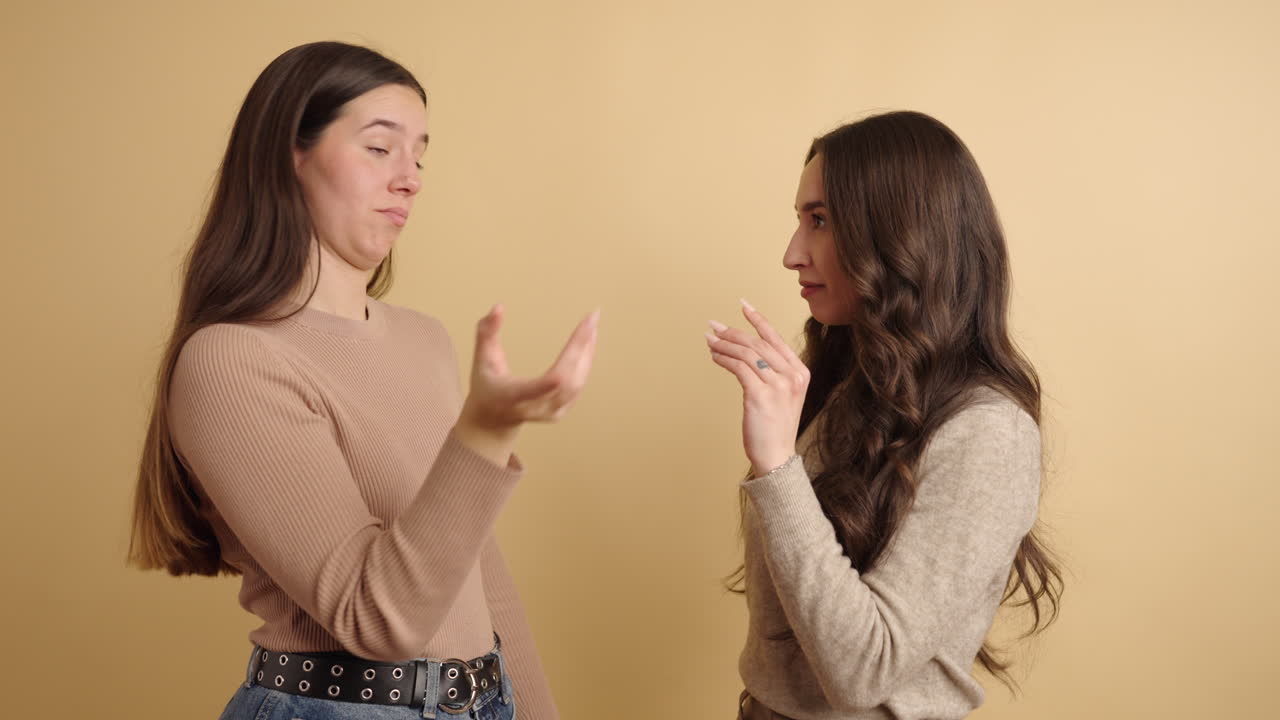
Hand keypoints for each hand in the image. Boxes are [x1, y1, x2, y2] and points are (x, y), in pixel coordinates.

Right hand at [456, 305, 598, 461]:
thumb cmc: (486, 385)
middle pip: (565, 380)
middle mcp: (535, 408)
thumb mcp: (481, 358)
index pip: (532, 390)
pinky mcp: (562, 410)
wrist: (493, 419)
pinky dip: (587, 359)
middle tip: (591, 318)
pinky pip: (580, 383)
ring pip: (577, 381)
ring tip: (592, 324)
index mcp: (512, 396)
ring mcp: (551, 412)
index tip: (563, 365)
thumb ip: (486, 332)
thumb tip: (499, 307)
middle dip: (580, 347)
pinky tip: (590, 340)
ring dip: (588, 350)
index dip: (548, 380)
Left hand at [705, 299, 808, 476]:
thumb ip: (771, 372)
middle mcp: (791, 376)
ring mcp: (777, 386)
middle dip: (732, 331)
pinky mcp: (760, 395)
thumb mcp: (782, 395)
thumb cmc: (775, 427)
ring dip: (724, 344)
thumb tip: (744, 351)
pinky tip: (714, 356)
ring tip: (709, 340)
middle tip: (713, 326)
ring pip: (746, 353)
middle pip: (757, 343)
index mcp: (800, 372)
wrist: (777, 456)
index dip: (758, 319)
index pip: (775, 338)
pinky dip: (723, 359)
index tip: (743, 305)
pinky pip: (738, 368)